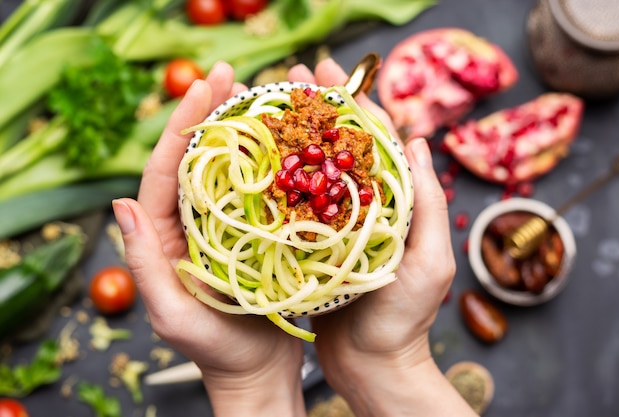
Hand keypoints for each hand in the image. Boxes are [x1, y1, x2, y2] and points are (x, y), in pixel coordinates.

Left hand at [112, 62, 305, 416]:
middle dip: (208, 112)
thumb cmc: (216, 350)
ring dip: (239, 128)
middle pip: (196, 158)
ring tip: (254, 91)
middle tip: (228, 73)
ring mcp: (224, 225)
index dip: (181, 125)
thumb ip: (145, 262)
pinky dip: (266, 160)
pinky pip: (256, 188)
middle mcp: (192, 223)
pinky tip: (282, 138)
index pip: (166, 171)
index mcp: (165, 235)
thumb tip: (119, 202)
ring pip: (227, 167)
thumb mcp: (172, 313)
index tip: (202, 85)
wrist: (259, 373)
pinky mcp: (253, 232)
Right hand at [288, 58, 476, 415]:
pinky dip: (284, 179)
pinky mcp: (313, 245)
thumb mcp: (428, 263)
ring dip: (299, 136)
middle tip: (295, 77)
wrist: (373, 366)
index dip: (356, 103)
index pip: (378, 141)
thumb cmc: (404, 320)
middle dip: (322, 109)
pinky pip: (299, 204)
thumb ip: (427, 205)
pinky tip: (263, 161)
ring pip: (317, 170)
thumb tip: (418, 142)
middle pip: (343, 146)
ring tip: (273, 108)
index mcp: (396, 203)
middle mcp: (366, 207)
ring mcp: (337, 224)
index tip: (329, 74)